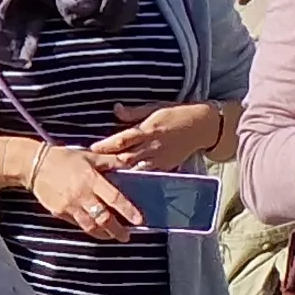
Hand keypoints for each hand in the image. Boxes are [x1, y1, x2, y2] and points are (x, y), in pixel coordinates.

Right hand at [27, 144, 142, 240]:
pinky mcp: (59, 212)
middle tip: (126, 237)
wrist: (35, 165)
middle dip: (117, 230)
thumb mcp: (89, 155)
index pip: (114, 198)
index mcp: (92, 179)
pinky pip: (77, 224)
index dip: (128, 211)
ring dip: (103, 234)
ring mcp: (70, 206)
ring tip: (111, 236)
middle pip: (104, 218)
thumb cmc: (64, 158)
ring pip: (90, 226)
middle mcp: (82, 195)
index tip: (139, 221)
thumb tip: (127, 163)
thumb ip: (109, 161)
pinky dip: (88, 228)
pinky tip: (95, 230)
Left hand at [87, 102, 223, 168]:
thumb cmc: (177, 113)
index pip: (123, 139)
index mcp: (149, 129)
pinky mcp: (166, 167)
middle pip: (126, 158)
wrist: (202, 126)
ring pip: (136, 170)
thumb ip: (134, 112)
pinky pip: (148, 175)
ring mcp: (160, 159)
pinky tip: (124, 186)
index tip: (92, 149)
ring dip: (120, 175)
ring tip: (104, 181)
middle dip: (109, 164)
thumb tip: (115, 109)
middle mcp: (153, 146)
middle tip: (92, 169)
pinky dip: (136, 180)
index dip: (107, 145)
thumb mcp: (155, 107)